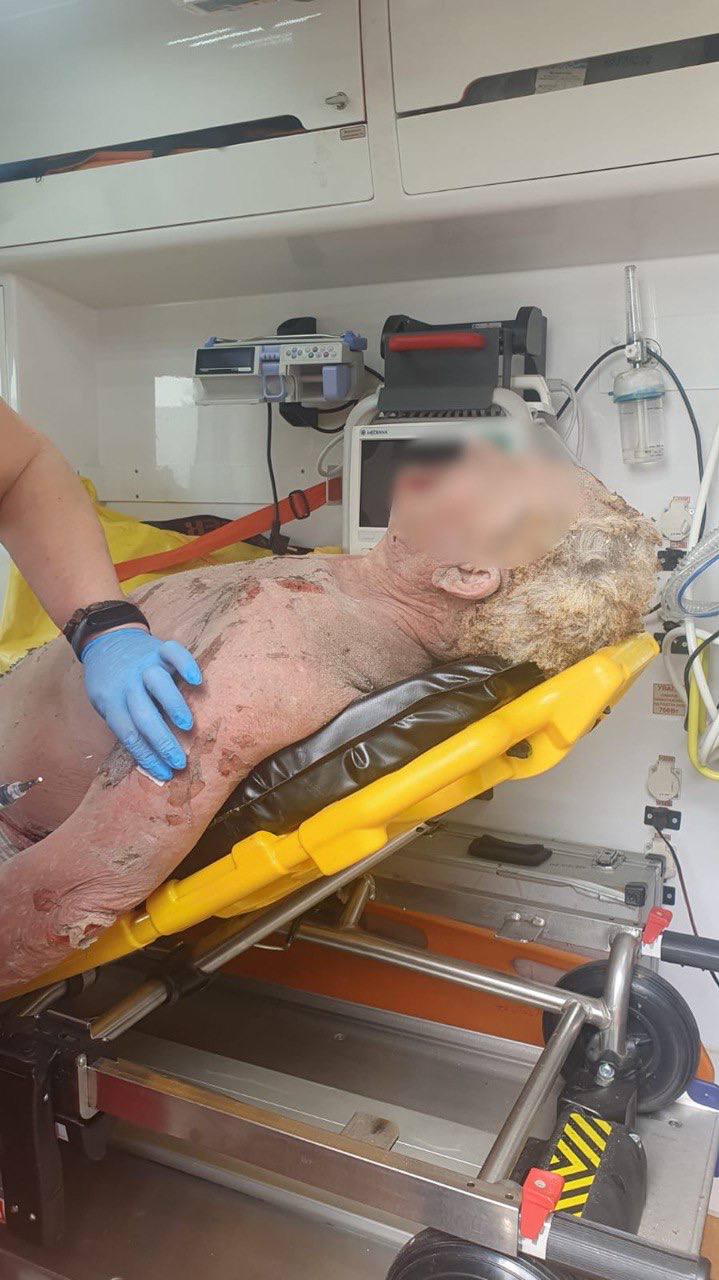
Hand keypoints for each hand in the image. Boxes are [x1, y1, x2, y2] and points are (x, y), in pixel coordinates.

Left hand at [81, 627, 201, 780]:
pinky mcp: (158, 648)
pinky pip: (173, 652)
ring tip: (186, 725)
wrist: (106, 640)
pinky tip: (196, 680)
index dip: (147, 757)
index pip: (129, 735)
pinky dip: (185, 664)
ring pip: (157, 684)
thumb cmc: (109, 680)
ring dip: (172, 705)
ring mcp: (143, 665)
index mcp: (111, 702)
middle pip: (143, 716)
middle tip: (180, 761)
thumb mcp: (104, 703)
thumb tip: (148, 753)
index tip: (165, 773)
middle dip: (162, 742)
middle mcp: (127, 684)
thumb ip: (122, 721)